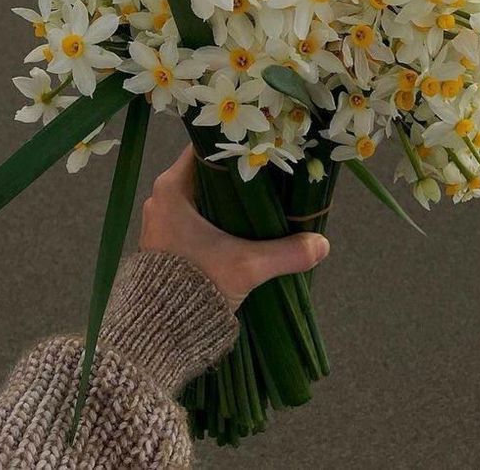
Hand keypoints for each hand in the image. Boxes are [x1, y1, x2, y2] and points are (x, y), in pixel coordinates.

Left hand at [139, 145, 329, 311]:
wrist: (157, 333)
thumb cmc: (194, 286)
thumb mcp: (246, 267)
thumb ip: (286, 253)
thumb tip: (323, 245)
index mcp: (172, 188)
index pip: (205, 148)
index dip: (236, 147)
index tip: (264, 149)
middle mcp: (162, 198)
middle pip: (205, 172)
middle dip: (237, 175)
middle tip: (271, 174)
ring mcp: (161, 221)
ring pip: (200, 197)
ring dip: (227, 199)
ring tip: (263, 200)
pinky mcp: (165, 242)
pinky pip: (194, 217)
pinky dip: (216, 218)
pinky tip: (242, 226)